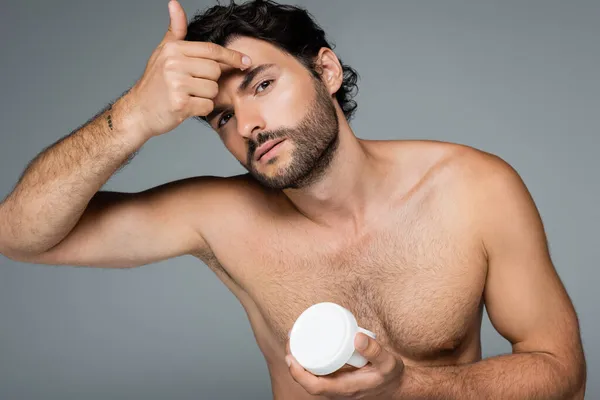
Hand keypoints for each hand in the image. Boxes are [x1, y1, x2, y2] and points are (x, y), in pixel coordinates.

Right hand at [128, 0, 251, 137]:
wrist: (139, 111)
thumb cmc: (154, 83)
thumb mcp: (163, 52)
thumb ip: (175, 30)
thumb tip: (174, 3)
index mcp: (173, 49)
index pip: (211, 50)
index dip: (232, 56)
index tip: (246, 61)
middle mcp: (174, 64)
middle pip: (215, 71)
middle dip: (210, 81)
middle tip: (193, 86)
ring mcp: (176, 84)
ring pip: (213, 90)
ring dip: (205, 96)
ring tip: (188, 96)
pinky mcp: (180, 104)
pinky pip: (207, 105)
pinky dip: (201, 109)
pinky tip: (187, 107)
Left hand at [285, 332, 404, 398]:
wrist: (397, 385)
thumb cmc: (391, 376)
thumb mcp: (388, 363)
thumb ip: (375, 351)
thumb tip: (357, 337)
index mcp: (345, 389)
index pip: (314, 387)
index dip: (298, 373)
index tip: (290, 357)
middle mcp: (337, 389)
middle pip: (306, 380)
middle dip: (293, 361)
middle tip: (291, 337)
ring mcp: (336, 384)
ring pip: (310, 375)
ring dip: (299, 358)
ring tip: (295, 336)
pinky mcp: (337, 377)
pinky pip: (317, 371)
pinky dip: (307, 358)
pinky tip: (305, 344)